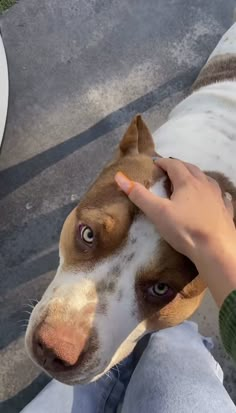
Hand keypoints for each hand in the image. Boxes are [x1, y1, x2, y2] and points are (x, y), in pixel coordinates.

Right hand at [115, 158, 234, 265]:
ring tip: (188, 180)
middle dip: (179, 166)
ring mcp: (218, 197)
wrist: (216, 249)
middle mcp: (204, 184)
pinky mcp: (225, 210)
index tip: (155, 163)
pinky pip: (220, 195)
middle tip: (169, 170)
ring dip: (195, 176)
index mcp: (187, 182)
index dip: (163, 162)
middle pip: (191, 169)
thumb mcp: (157, 212)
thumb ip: (139, 195)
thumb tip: (119, 177)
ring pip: (206, 179)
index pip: (174, 165)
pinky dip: (213, 192)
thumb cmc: (185, 229)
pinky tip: (214, 196)